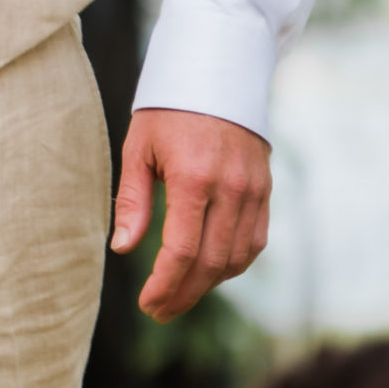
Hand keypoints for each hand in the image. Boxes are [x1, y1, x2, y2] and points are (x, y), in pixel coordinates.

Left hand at [113, 108, 272, 324]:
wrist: (218, 76)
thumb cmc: (167, 112)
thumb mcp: (138, 149)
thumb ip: (133, 202)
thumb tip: (122, 249)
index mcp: (194, 179)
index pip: (182, 250)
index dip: (164, 285)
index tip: (147, 304)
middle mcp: (231, 189)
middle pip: (211, 262)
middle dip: (184, 294)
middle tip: (159, 311)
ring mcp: (254, 191)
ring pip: (237, 257)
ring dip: (208, 284)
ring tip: (178, 296)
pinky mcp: (266, 191)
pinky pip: (255, 241)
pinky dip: (232, 264)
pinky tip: (208, 272)